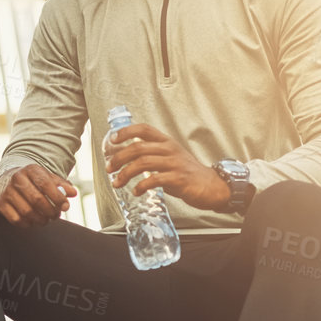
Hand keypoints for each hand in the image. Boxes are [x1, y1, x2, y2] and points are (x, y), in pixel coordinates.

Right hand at [0, 163, 78, 227]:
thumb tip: (72, 193)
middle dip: (50, 211)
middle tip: (56, 216)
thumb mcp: (48, 178)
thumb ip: (62, 185)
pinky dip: (28, 224)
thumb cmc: (33, 181)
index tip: (65, 206)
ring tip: (46, 219)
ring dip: (40, 220)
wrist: (8, 179)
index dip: (58, 197)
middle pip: (37, 200)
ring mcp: (6, 191)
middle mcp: (16, 178)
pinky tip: (33, 221)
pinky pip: (16, 220)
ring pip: (27, 212)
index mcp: (31, 169)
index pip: (46, 184)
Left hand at [104, 123, 230, 209]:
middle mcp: (170, 149)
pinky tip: (136, 191)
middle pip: (138, 147)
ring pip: (143, 163)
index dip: (126, 132)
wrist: (210, 185)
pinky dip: (141, 186)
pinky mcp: (178, 179)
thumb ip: (152, 153)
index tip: (113, 139)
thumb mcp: (170, 155)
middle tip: (109, 168)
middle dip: (119, 158)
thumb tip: (126, 156)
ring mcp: (175, 163)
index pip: (144, 129)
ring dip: (126, 173)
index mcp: (166, 141)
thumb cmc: (187, 172)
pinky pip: (154, 180)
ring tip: (117, 182)